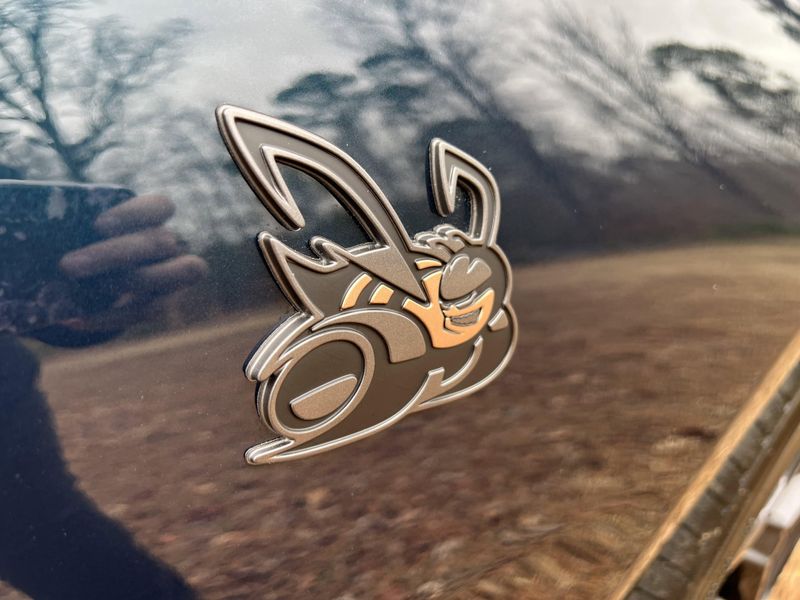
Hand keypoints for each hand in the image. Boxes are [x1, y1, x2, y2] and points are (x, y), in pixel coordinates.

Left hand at [57, 195, 206, 333]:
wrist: (104, 277)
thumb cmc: (92, 241)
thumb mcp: (85, 227)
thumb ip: (70, 222)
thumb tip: (23, 216)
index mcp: (156, 218)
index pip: (161, 207)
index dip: (135, 214)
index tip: (97, 226)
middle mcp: (172, 246)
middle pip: (157, 244)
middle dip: (112, 255)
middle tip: (67, 266)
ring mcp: (173, 278)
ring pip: (159, 278)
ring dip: (117, 284)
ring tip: (76, 287)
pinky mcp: (163, 305)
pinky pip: (142, 313)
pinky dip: (107, 318)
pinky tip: (73, 318)